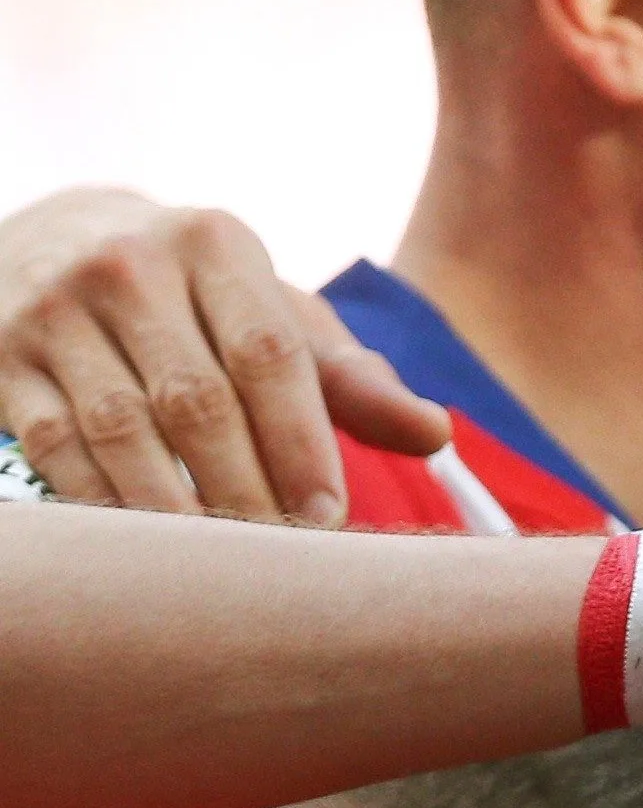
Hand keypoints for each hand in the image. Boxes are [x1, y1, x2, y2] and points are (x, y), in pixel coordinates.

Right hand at [0, 189, 448, 520]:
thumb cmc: (198, 300)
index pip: (269, 352)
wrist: (50, 242)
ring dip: (176, 509)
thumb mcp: (275, 312)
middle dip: (246, 489)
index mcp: (215, 243)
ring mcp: (53, 308)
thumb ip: (352, 377)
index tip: (330, 518)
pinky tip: (147, 547)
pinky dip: (105, 504)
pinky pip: (56, 447)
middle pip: (197, 399)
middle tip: (282, 557)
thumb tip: (435, 436)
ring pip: (122, 429)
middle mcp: (128, 264)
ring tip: (222, 565)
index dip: (303, 443)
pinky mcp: (1, 356)